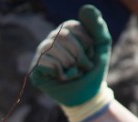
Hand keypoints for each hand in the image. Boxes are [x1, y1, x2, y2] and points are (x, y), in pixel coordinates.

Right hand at [29, 5, 114, 121]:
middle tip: (83, 67)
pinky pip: (45, 62)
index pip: (73, 27)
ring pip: (52, 48)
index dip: (86, 43)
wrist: (87, 96)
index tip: (90, 55)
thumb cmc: (93, 70)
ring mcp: (42, 53)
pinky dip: (60, 72)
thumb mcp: (101, 46)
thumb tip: (86, 8)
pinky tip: (63, 78)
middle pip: (63, 36)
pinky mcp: (35, 69)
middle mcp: (51, 39)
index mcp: (65, 31)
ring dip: (70, 64)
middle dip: (79, 55)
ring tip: (74, 73)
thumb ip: (97, 26)